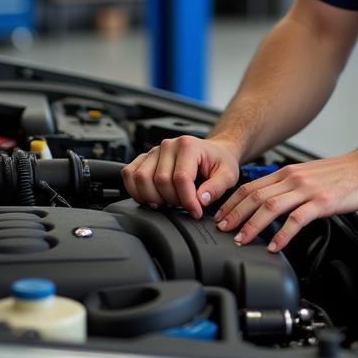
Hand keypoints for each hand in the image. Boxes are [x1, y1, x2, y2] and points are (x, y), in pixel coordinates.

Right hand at [121, 135, 240, 218]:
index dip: (187, 200)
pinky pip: (129, 174)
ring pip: (141, 178)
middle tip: (184, 206)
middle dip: (172, 200)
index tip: (196, 212)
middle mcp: (168, 145)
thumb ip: (216, 187)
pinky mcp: (145, 159)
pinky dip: (135, 190)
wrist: (214, 152)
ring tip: (168, 202)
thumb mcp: (228, 174)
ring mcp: (154, 151)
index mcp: (188, 145)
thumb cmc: (219, 162)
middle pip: (160, 180)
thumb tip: (200, 200)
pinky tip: (151, 198)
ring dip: (153, 197)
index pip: (181, 178)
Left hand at [214, 152, 357, 251]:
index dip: (232, 202)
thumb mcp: (307, 175)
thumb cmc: (340, 174)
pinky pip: (297, 219)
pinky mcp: (322, 202)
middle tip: (223, 230)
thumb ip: (287, 187)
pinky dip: (283, 234)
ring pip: (271, 206)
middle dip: (235, 214)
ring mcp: (307, 190)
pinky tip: (276, 246)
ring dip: (253, 225)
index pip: (251, 186)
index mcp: (288, 172)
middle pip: (255, 196)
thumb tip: (268, 203)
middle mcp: (293, 179)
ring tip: (242, 240)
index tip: (221, 216)